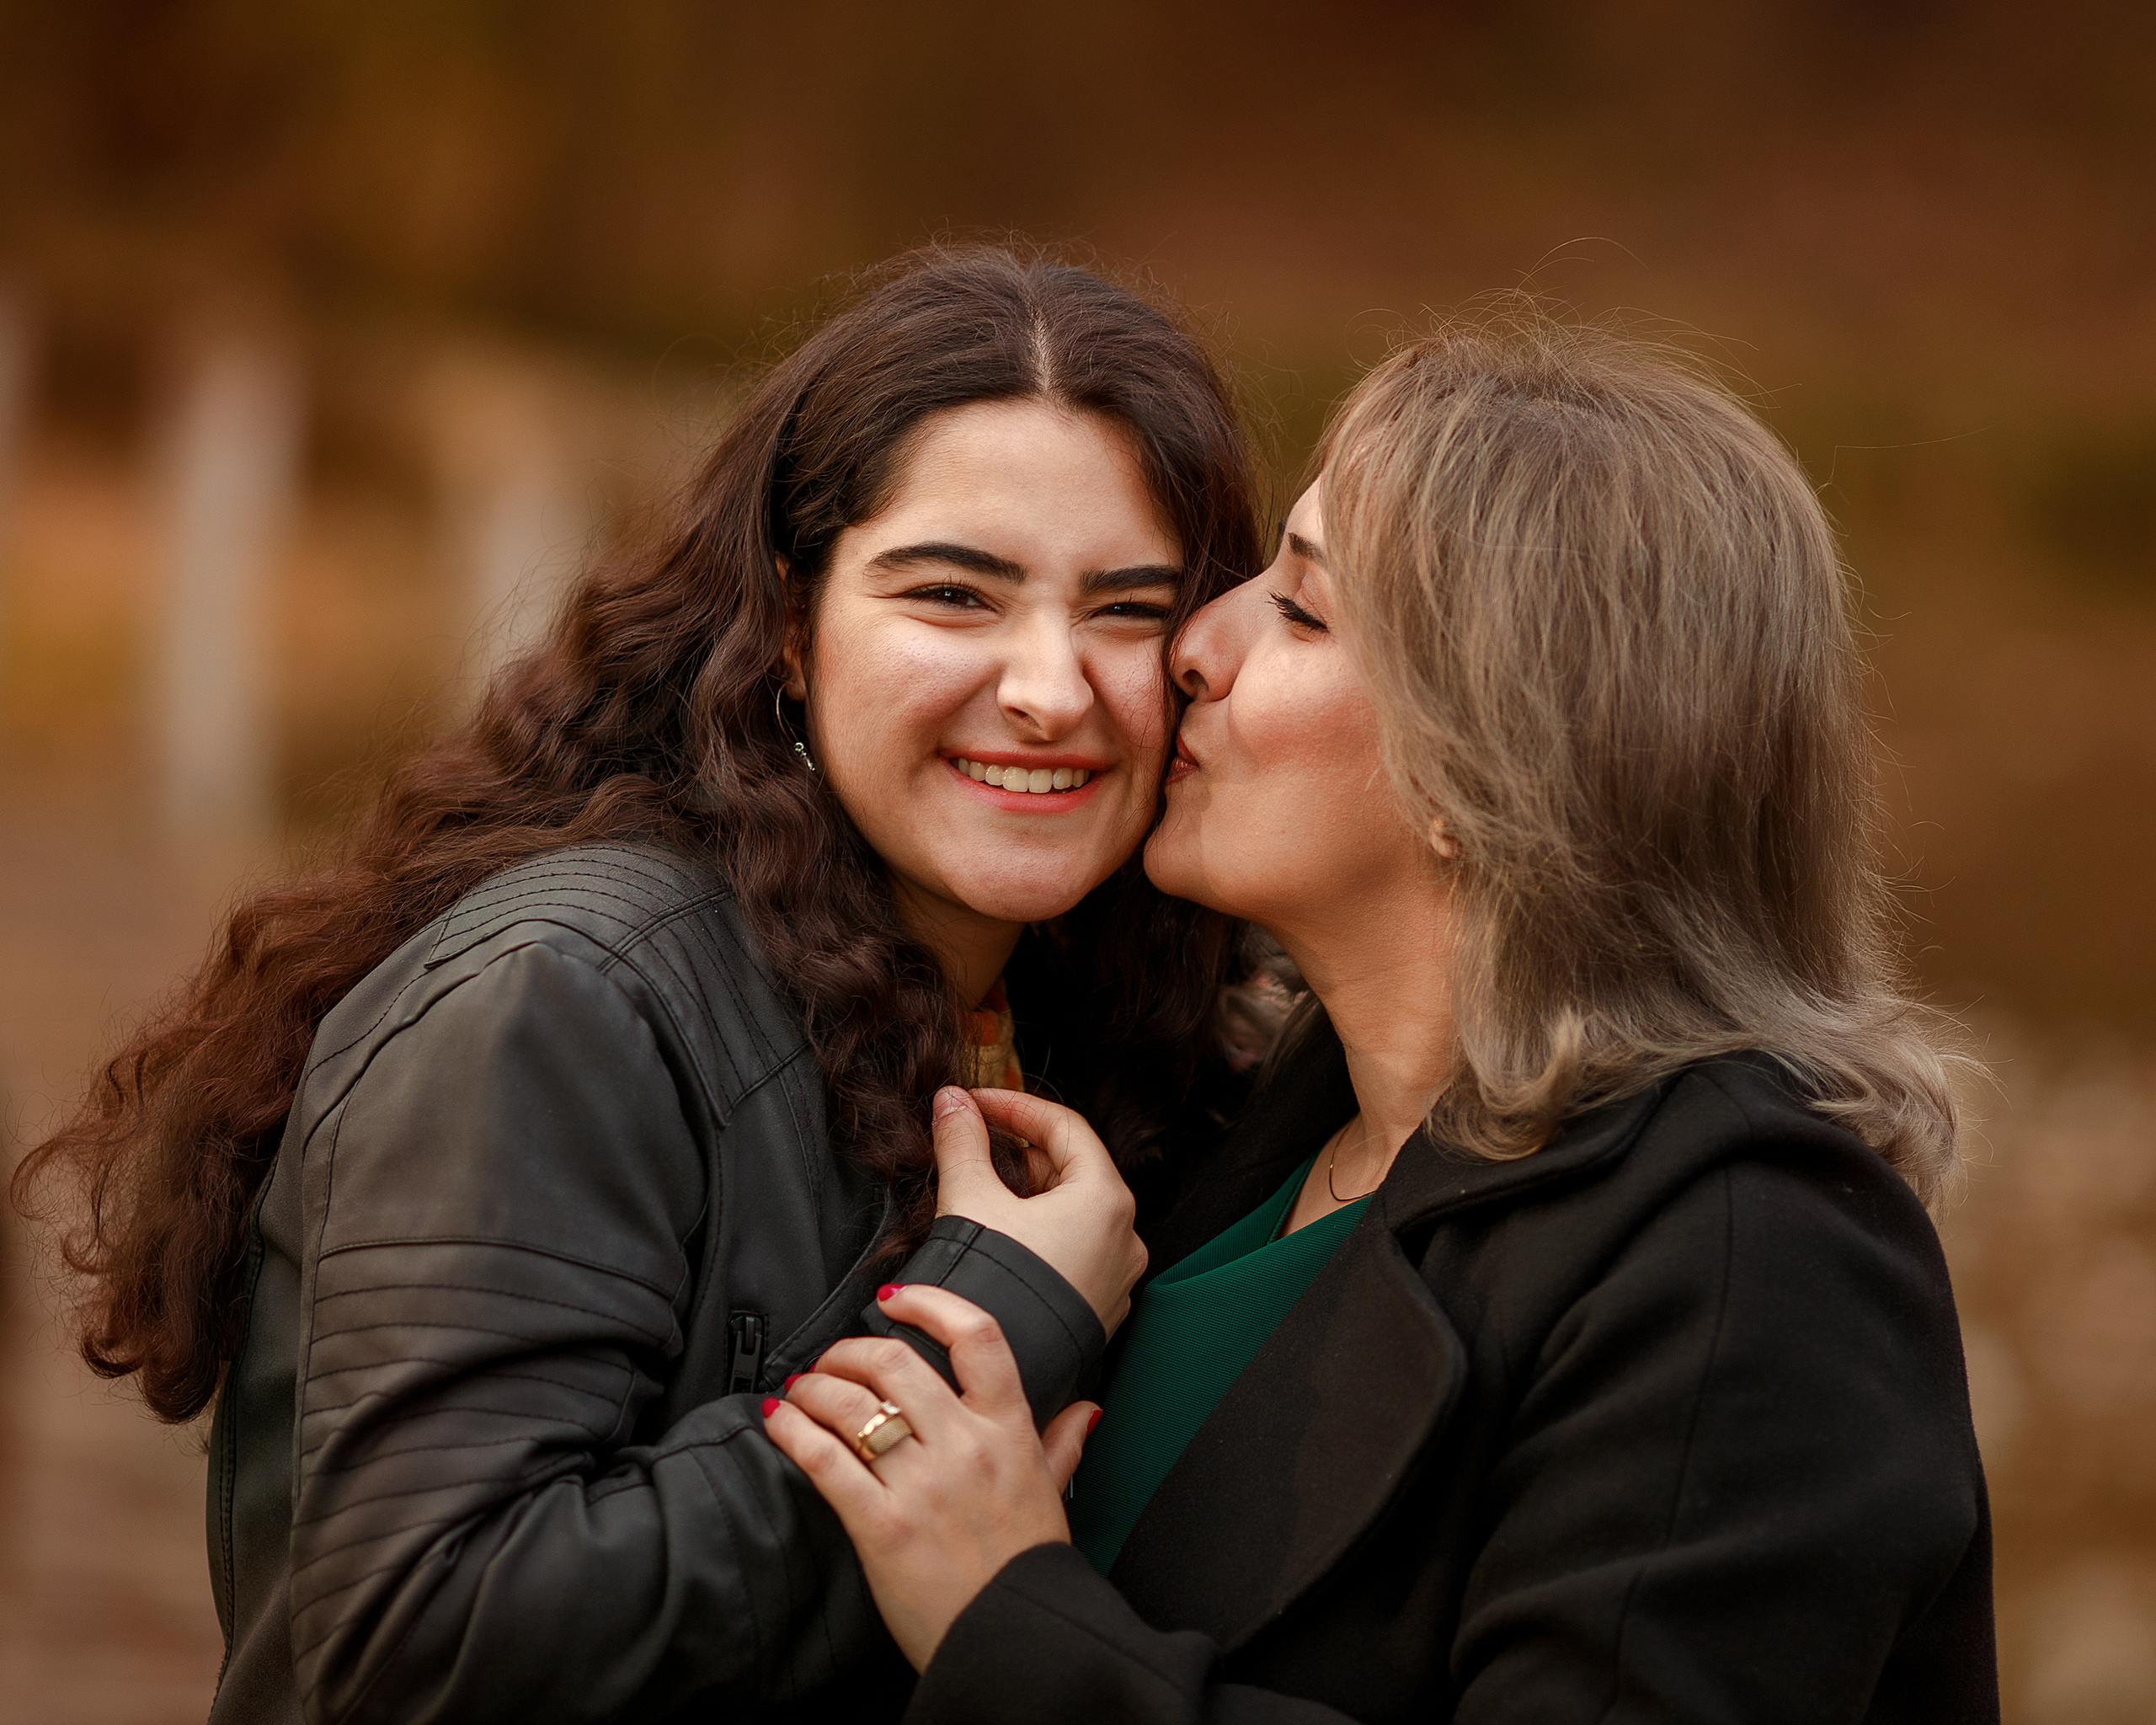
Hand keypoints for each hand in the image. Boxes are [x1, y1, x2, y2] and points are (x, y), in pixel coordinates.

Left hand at [763, 1283, 1098, 1670]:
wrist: (1012, 1642)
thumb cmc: (1027, 1568)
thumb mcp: (1053, 1495)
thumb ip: (1062, 1442)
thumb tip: (1085, 1408)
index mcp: (1009, 1430)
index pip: (976, 1336)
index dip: (931, 1303)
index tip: (896, 1297)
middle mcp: (966, 1447)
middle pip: (894, 1361)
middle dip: (848, 1350)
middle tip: (832, 1360)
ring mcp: (922, 1486)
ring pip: (852, 1403)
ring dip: (814, 1387)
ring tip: (801, 1392)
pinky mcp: (881, 1526)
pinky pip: (825, 1459)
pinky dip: (793, 1431)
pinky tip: (779, 1421)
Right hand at [930, 1086, 1146, 1332]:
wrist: (999, 1372)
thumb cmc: (995, 1287)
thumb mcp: (970, 1200)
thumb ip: (962, 1141)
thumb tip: (952, 1102)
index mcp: (1106, 1199)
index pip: (1063, 1126)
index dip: (1014, 1106)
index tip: (975, 1104)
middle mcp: (1125, 1236)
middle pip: (1071, 1168)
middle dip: (1019, 1153)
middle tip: (974, 1146)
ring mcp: (1116, 1275)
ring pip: (1074, 1211)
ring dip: (1030, 1194)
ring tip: (982, 1193)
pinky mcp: (1100, 1305)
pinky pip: (1077, 1250)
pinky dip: (1044, 1233)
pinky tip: (1005, 1238)